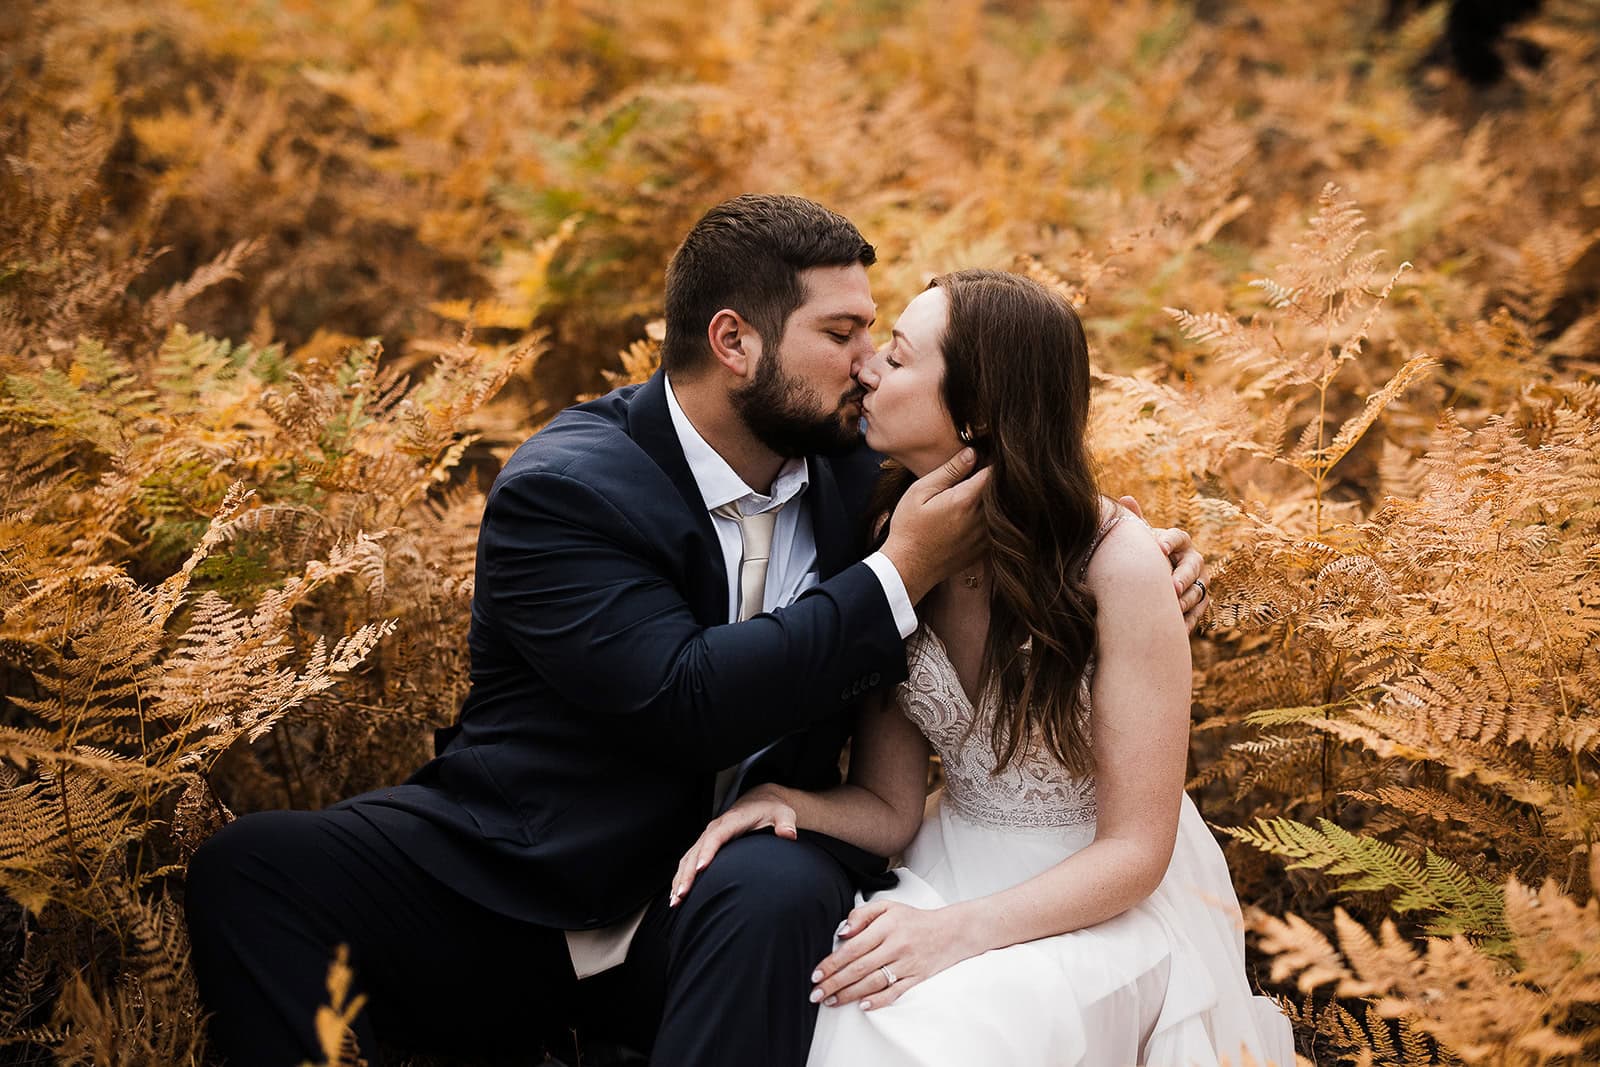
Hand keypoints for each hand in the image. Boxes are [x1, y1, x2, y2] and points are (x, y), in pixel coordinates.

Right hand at [668, 785, 796, 906]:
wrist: (760, 802)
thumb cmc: (772, 810)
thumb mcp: (783, 813)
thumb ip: (785, 823)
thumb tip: (789, 834)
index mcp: (731, 821)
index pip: (716, 837)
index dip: (707, 852)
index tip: (701, 869)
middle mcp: (714, 829)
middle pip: (695, 852)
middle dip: (687, 874)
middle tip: (681, 895)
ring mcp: (707, 837)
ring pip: (688, 859)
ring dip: (680, 879)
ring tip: (675, 901)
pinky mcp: (705, 845)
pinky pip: (688, 861)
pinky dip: (680, 876)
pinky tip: (677, 894)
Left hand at [808, 899, 978, 1010]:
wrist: (951, 931)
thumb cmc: (914, 919)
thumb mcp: (887, 907)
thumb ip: (861, 915)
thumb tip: (842, 932)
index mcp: (886, 927)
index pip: (852, 948)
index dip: (832, 963)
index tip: (816, 974)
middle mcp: (895, 946)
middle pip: (859, 968)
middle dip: (834, 983)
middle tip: (816, 994)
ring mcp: (907, 964)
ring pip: (873, 983)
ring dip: (849, 994)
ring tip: (831, 1001)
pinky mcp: (916, 978)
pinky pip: (895, 993)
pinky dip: (878, 1000)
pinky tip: (862, 1006)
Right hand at [882, 449, 991, 601]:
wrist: (908, 568)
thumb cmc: (909, 528)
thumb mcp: (920, 492)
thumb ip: (949, 471)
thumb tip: (972, 452)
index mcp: (966, 500)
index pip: (993, 471)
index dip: (991, 460)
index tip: (984, 455)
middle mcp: (981, 518)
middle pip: (1001, 490)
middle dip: (994, 479)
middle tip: (980, 472)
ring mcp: (985, 536)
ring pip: (1002, 510)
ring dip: (994, 499)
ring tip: (974, 494)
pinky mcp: (984, 549)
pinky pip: (997, 528)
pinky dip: (992, 519)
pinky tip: (972, 516)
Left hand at [1117, 496, 1207, 631]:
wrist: (1156, 576)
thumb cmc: (1147, 553)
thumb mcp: (1142, 538)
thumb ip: (1137, 522)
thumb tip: (1125, 499)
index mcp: (1179, 541)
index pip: (1179, 537)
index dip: (1170, 541)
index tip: (1159, 548)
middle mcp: (1193, 559)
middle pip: (1193, 566)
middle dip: (1184, 576)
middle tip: (1172, 587)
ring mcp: (1200, 581)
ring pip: (1199, 590)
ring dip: (1187, 600)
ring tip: (1174, 608)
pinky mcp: (1201, 601)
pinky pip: (1199, 611)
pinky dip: (1189, 619)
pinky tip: (1178, 627)